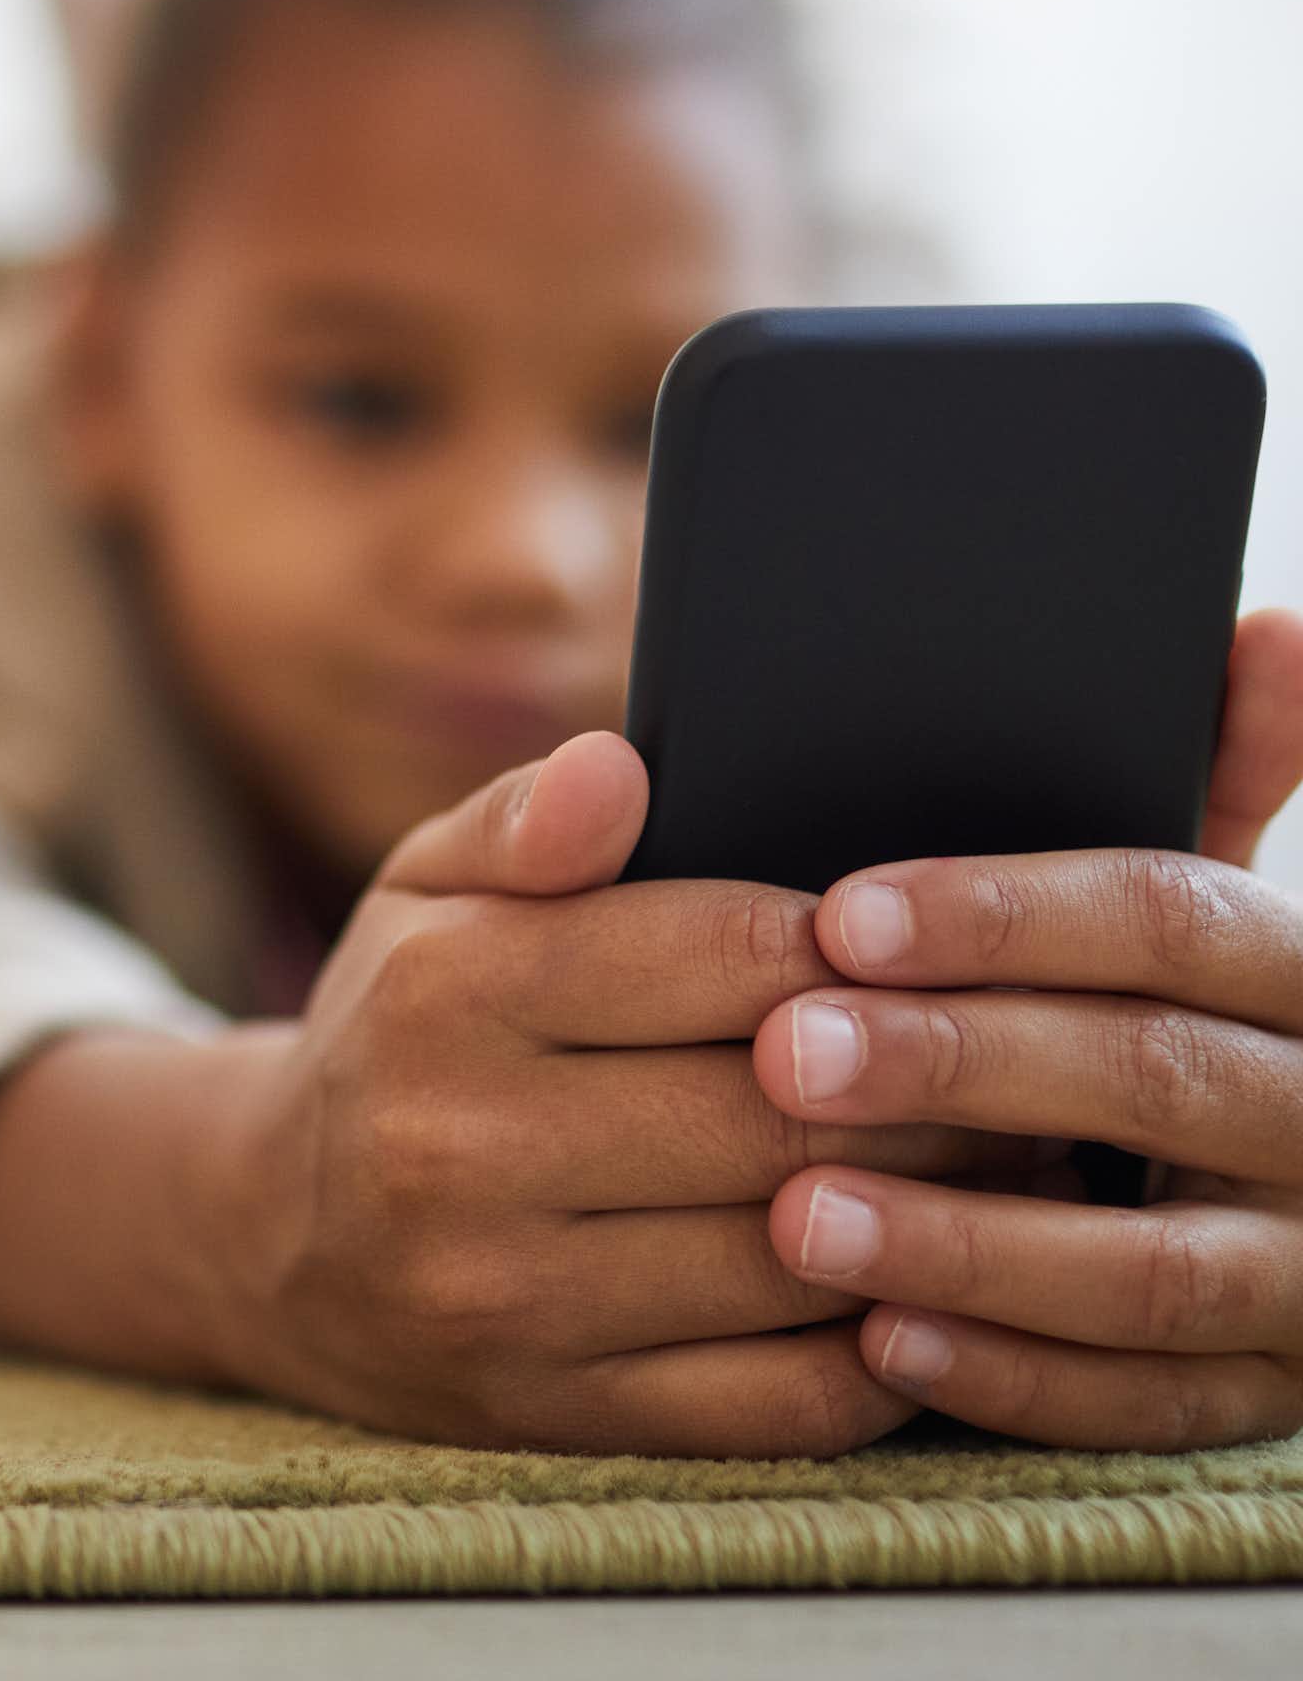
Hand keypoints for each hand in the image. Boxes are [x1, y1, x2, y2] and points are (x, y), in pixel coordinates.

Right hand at [183, 732, 1048, 1455]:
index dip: (853, 946)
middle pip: (775, 1109)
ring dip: (930, 1213)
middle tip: (1012, 1060)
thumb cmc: (395, 1028)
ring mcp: (511, 1295)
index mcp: (447, 991)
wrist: (271, 1236)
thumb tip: (621, 766)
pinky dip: (881, 1345)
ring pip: (792, 1255)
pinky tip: (919, 1283)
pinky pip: (776, 1400)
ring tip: (1003, 1166)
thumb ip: (523, 819)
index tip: (919, 947)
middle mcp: (464, 1145)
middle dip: (923, 1083)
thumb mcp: (422, 891)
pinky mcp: (558, 1414)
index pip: (718, 952)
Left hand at [755, 606, 1302, 1448]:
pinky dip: (1014, 1378)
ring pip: (1154, 1270)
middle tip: (786, 1056)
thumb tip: (1269, 628)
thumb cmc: (1140, 992)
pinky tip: (878, 1340)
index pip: (1168, 917)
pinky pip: (1148, 1409)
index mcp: (1293, 966)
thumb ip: (1204, 773)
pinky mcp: (1272, 1396)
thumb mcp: (1176, 894)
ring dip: (968, 1242)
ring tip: (797, 1215)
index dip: (1005, 914)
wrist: (1226, 1175)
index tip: (839, 916)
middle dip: (959, 1067)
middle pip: (1151, 1079)